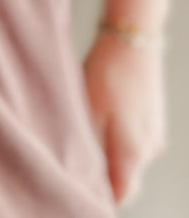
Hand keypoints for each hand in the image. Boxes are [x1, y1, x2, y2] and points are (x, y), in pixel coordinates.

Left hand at [82, 30, 167, 206]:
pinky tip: (103, 106)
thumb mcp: (89, 113)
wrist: (132, 38)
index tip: (82, 182)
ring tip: (90, 118)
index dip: (101, 194)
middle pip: (125, 175)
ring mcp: (155, 132)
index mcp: (133, 153)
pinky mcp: (154, 116)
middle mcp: (150, 149)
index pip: (121, 195)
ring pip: (128, 153)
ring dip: (109, 145)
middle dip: (102, 167)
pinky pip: (134, 135)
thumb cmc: (107, 74)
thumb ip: (90, 151)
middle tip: (79, 143)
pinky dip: (118, 129)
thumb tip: (87, 176)